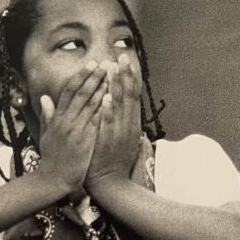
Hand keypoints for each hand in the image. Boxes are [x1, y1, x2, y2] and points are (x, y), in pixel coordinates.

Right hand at [35, 61, 106, 193]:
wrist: (53, 180)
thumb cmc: (52, 158)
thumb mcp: (46, 134)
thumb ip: (48, 115)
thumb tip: (45, 98)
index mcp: (58, 118)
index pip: (70, 91)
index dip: (81, 76)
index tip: (91, 64)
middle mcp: (66, 121)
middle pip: (81, 94)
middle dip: (93, 77)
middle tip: (105, 63)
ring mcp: (76, 131)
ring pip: (90, 104)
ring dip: (101, 88)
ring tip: (111, 75)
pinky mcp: (85, 141)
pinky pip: (96, 121)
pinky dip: (103, 109)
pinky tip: (112, 98)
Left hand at [85, 54, 143, 189]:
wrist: (112, 183)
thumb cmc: (114, 160)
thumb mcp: (123, 137)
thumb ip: (122, 120)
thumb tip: (121, 105)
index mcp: (131, 122)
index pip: (133, 94)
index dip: (130, 76)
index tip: (126, 60)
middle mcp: (129, 124)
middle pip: (129, 95)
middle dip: (125, 75)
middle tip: (122, 56)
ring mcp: (120, 133)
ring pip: (120, 106)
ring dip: (117, 86)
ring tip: (114, 69)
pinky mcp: (110, 142)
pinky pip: (109, 124)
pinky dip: (108, 111)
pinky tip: (106, 99)